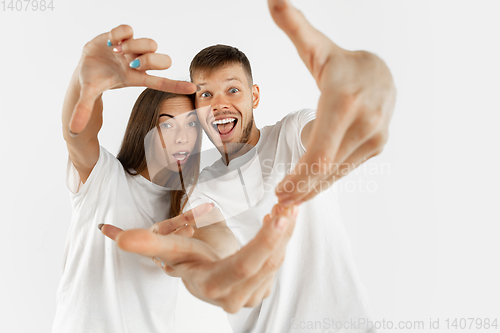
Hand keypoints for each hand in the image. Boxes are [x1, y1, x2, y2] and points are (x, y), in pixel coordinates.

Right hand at [69, 24, 196, 134]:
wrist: (84, 64)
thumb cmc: (94, 80)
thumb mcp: (88, 94)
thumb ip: (83, 110)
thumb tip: (71, 129)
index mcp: (134, 78)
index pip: (161, 82)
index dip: (176, 85)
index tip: (194, 88)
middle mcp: (138, 62)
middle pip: (161, 60)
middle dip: (150, 61)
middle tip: (131, 63)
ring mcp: (132, 48)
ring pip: (150, 43)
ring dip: (133, 46)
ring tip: (114, 51)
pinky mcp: (121, 35)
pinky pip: (129, 29)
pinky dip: (121, 34)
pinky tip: (110, 41)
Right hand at [101, 203, 298, 313]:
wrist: (203, 270)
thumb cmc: (188, 255)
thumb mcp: (172, 246)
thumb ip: (150, 241)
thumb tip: (110, 232)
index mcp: (213, 286)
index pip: (242, 268)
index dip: (262, 243)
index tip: (278, 215)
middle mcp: (235, 298)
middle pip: (266, 264)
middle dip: (280, 233)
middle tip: (289, 204)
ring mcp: (252, 295)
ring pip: (277, 260)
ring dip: (285, 231)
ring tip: (288, 204)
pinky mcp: (264, 287)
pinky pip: (280, 260)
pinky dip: (285, 237)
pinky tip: (284, 216)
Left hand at [269, 0, 395, 203]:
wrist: (383, 72)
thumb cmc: (342, 63)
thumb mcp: (317, 48)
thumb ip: (295, 27)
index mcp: (343, 101)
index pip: (318, 152)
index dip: (298, 178)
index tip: (279, 193)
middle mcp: (364, 122)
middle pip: (325, 169)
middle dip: (301, 190)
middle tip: (279, 205)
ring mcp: (374, 136)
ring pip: (336, 173)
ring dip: (312, 189)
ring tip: (290, 201)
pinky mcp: (378, 145)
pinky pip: (345, 169)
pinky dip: (326, 180)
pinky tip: (310, 187)